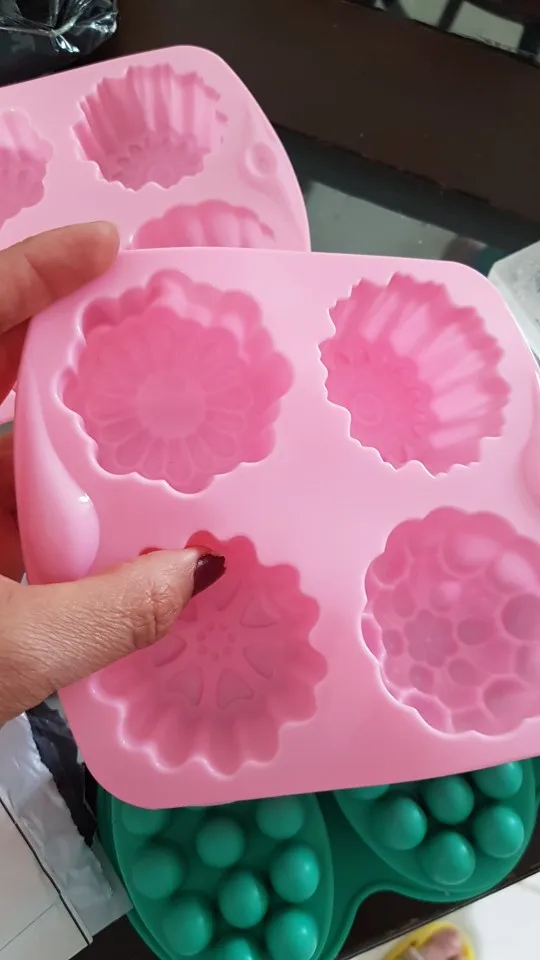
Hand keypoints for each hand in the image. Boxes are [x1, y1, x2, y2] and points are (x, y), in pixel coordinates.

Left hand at [0, 224, 223, 724]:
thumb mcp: (7, 653)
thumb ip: (113, 610)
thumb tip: (201, 570)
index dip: (36, 272)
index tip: (106, 244)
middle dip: (70, 355)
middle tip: (152, 342)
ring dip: (67, 454)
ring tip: (149, 450)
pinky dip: (42, 509)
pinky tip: (98, 533)